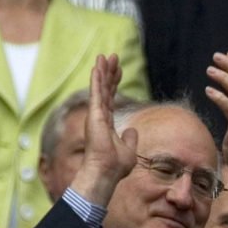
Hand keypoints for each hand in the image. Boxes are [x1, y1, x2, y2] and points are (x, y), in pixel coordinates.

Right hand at [72, 53, 138, 205]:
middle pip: (105, 89)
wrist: (107, 172)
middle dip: (109, 73)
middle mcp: (100, 117)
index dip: (114, 83)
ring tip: (104, 56)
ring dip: (102, 71)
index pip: (111, 98)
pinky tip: (97, 67)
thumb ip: (130, 138)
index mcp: (107, 123)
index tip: (118, 70)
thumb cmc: (116, 166)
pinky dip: (97, 80)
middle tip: (113, 57)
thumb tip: (132, 130)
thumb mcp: (129, 149)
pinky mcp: (95, 115)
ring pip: (100, 88)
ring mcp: (96, 115)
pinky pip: (96, 93)